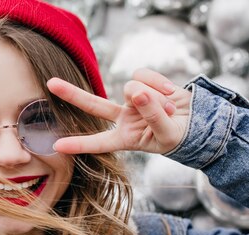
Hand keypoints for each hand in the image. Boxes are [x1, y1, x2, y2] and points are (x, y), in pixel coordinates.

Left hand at [47, 68, 191, 154]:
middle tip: (51, 83)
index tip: (57, 146)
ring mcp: (132, 99)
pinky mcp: (144, 83)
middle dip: (72, 94)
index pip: (99, 142)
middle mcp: (124, 118)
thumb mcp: (167, 134)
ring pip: (131, 87)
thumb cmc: (180, 135)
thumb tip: (137, 92)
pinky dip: (160, 83)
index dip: (79, 144)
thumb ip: (153, 115)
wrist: (198, 121)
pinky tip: (170, 94)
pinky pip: (144, 75)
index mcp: (126, 138)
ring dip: (154, 97)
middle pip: (94, 104)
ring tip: (170, 108)